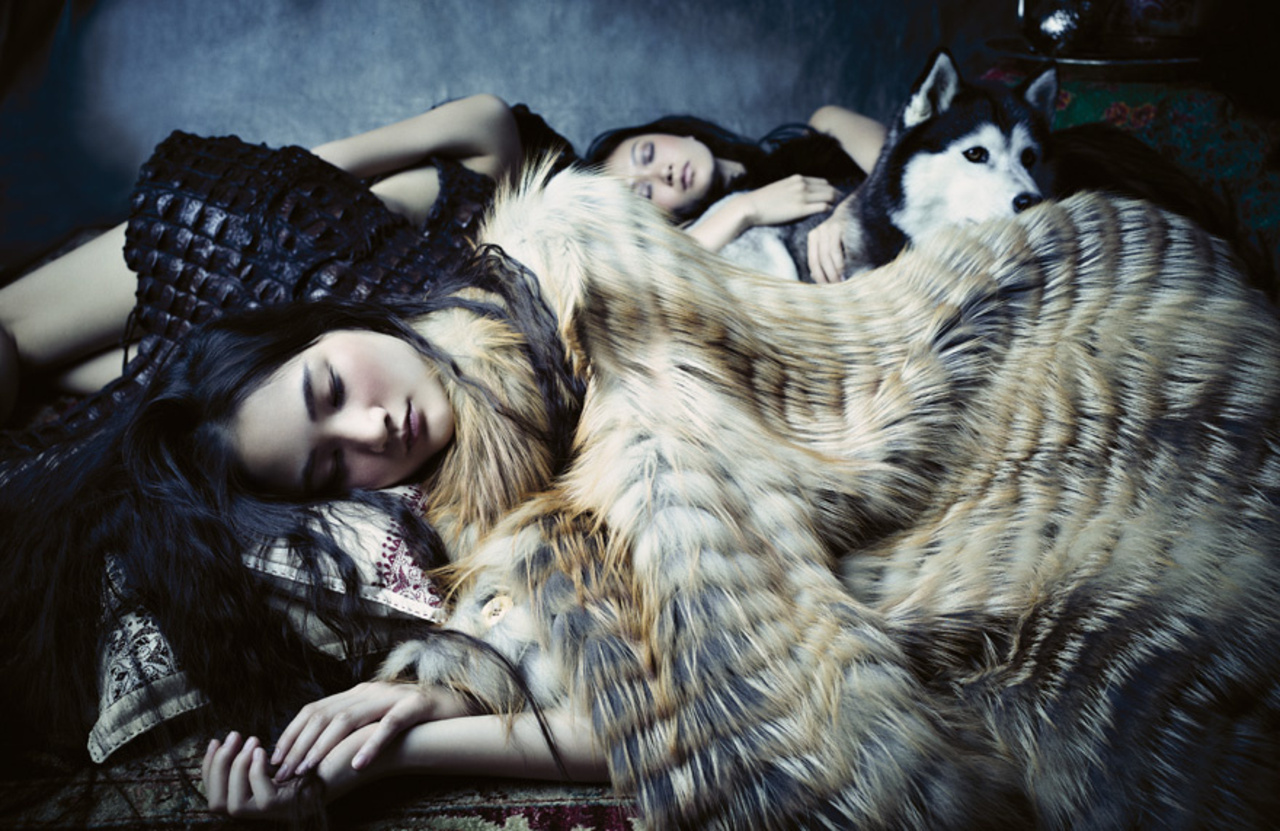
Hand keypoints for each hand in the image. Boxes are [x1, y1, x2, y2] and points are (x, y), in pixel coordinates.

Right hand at [203, 732, 295, 819]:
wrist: (330, 772)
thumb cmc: (297, 764)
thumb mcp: (267, 762)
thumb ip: (246, 761)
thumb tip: (225, 743)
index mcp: (244, 799)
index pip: (213, 792)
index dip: (209, 768)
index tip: (215, 741)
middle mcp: (250, 813)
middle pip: (216, 803)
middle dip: (219, 767)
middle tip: (233, 736)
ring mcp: (266, 814)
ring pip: (235, 804)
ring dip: (238, 768)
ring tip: (252, 741)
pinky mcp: (284, 808)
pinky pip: (263, 797)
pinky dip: (257, 772)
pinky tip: (262, 752)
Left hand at [271, 681, 469, 780]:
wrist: (462, 703)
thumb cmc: (419, 719)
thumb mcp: (378, 718)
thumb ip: (353, 726)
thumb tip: (316, 752)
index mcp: (358, 693)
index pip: (314, 709)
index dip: (292, 734)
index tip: (276, 761)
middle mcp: (371, 691)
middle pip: (325, 714)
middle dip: (300, 745)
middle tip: (285, 773)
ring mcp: (393, 696)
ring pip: (349, 719)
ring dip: (325, 747)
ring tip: (310, 770)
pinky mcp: (417, 706)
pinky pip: (390, 726)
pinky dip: (372, 746)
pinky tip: (359, 765)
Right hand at [741, 175, 835, 227]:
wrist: (751, 206)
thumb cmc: (763, 200)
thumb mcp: (780, 187)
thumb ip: (792, 188)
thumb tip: (800, 194)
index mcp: (797, 178)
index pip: (823, 182)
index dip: (830, 190)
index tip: (833, 199)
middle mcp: (802, 184)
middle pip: (829, 188)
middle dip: (836, 197)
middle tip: (839, 207)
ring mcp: (802, 196)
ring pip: (829, 197)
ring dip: (834, 204)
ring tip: (835, 212)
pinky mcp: (801, 209)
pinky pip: (823, 207)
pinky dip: (828, 211)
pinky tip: (827, 216)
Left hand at [806, 198, 853, 282]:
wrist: (860, 209)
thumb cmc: (848, 232)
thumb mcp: (832, 244)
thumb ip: (823, 258)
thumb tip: (814, 277)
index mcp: (814, 236)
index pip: (812, 260)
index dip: (818, 276)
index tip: (825, 288)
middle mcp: (819, 231)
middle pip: (818, 259)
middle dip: (825, 276)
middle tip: (833, 288)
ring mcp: (829, 228)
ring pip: (826, 255)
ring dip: (833, 272)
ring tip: (839, 282)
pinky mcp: (839, 226)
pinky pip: (836, 248)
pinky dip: (839, 263)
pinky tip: (843, 272)